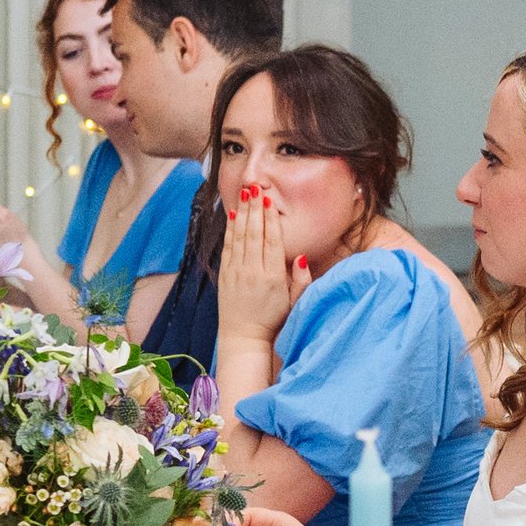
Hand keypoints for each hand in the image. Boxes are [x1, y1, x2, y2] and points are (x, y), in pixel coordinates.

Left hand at [216, 185, 309, 345]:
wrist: (244, 338)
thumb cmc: (273, 319)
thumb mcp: (295, 302)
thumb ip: (301, 278)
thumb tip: (299, 255)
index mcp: (272, 278)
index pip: (272, 242)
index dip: (270, 219)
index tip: (269, 200)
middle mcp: (252, 273)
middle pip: (254, 234)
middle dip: (254, 208)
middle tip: (255, 187)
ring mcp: (236, 273)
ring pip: (239, 237)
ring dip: (242, 213)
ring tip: (245, 194)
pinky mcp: (225, 275)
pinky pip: (228, 247)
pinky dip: (230, 230)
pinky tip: (232, 214)